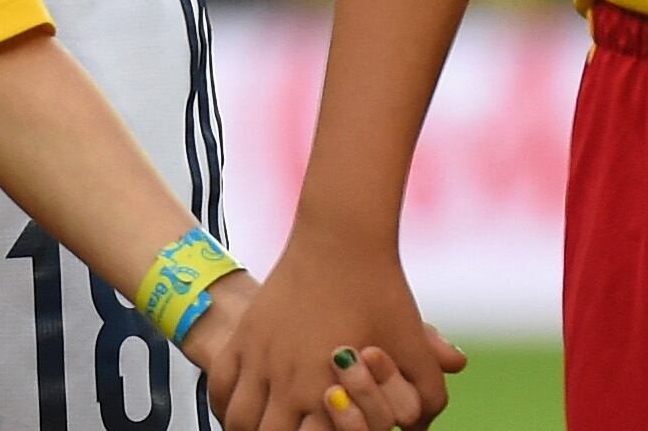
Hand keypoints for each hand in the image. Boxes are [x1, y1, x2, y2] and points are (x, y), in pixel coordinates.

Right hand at [209, 236, 459, 430]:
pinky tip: (242, 407)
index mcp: (326, 390)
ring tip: (263, 429)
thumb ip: (427, 395)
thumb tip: (421, 428)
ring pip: (236, 419)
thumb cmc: (381, 291)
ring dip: (247, 430)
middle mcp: (286, 379)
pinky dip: (225, 403)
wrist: (342, 237)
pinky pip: (220, 383)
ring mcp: (259, 355)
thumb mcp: (414, 346)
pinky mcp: (245, 333)